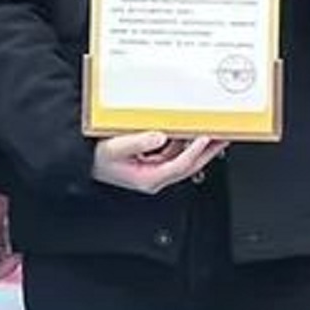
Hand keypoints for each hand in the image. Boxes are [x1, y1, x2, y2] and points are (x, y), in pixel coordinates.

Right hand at [92, 131, 225, 192]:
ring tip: (215, 132)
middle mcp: (155, 176)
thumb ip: (137, 142)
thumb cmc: (98, 158)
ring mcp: (156, 169)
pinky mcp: (154, 161)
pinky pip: (176, 152)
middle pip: (190, 164)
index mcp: (148, 178)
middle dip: (209, 151)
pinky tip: (193, 132)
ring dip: (201, 146)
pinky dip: (187, 142)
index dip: (194, 151)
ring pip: (185, 158)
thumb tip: (158, 137)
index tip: (205, 138)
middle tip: (223, 137)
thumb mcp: (114, 149)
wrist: (87, 160)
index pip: (179, 165)